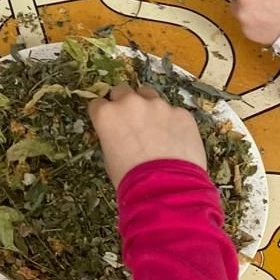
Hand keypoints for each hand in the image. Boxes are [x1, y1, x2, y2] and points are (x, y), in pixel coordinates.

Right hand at [89, 84, 206, 184]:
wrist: (166, 189)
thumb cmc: (131, 180)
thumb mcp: (109, 158)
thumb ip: (112, 137)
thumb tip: (119, 135)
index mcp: (107, 115)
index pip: (98, 104)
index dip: (103, 114)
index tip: (108, 122)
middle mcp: (130, 103)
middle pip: (122, 91)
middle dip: (124, 102)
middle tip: (130, 120)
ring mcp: (158, 105)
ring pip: (149, 95)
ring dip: (149, 107)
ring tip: (156, 129)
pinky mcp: (181, 113)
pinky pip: (173, 112)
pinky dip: (172, 122)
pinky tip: (175, 141)